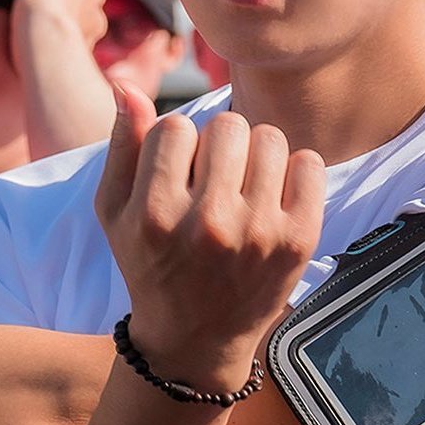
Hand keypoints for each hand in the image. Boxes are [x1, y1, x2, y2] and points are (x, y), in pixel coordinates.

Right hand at [95, 84, 325, 387]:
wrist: (196, 339)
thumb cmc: (150, 263)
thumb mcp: (115, 212)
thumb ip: (122, 145)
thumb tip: (127, 85)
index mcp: (156, 214)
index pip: (175, 126)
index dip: (175, 144)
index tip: (176, 175)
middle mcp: (208, 224)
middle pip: (227, 125)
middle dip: (218, 145)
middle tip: (213, 179)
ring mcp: (259, 234)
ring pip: (268, 137)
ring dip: (255, 153)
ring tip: (243, 185)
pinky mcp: (298, 241)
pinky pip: (309, 162)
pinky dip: (295, 170)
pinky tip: (273, 195)